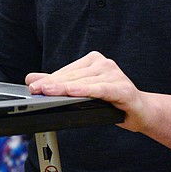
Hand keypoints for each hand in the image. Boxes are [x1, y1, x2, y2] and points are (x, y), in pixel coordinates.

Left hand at [25, 51, 147, 131]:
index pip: (67, 72)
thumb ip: (58, 84)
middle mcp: (104, 64)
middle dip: (53, 84)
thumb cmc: (111, 100)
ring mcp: (115, 74)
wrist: (139, 111)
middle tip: (36, 89)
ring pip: (84, 83)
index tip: (33, 85)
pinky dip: (87, 91)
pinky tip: (74, 92)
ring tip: (48, 92)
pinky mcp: (123, 88)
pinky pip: (101, 89)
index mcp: (93, 60)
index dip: (49, 80)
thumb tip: (31, 78)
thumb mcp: (81, 91)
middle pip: (73, 77)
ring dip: (65, 89)